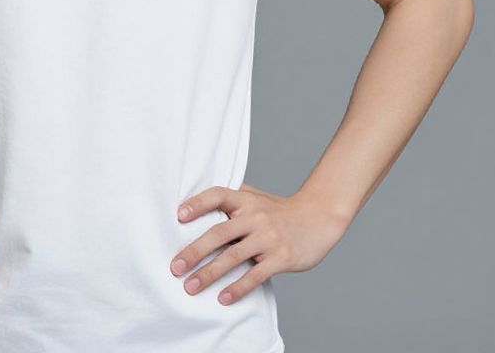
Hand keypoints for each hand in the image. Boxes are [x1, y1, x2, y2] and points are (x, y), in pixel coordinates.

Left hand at [169, 183, 347, 305]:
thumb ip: (232, 200)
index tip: (178, 216)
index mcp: (246, 200)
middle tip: (175, 266)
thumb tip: (197, 205)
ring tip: (190, 286)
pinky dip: (238, 287)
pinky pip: (255, 275)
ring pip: (233, 256)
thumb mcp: (257, 198)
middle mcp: (255, 217)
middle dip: (194, 251)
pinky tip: (223, 298)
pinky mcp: (281, 258)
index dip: (197, 203)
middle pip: (219, 232)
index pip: (217, 195)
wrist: (319, 217)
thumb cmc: (280, 210)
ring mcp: (268, 237)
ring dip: (209, 273)